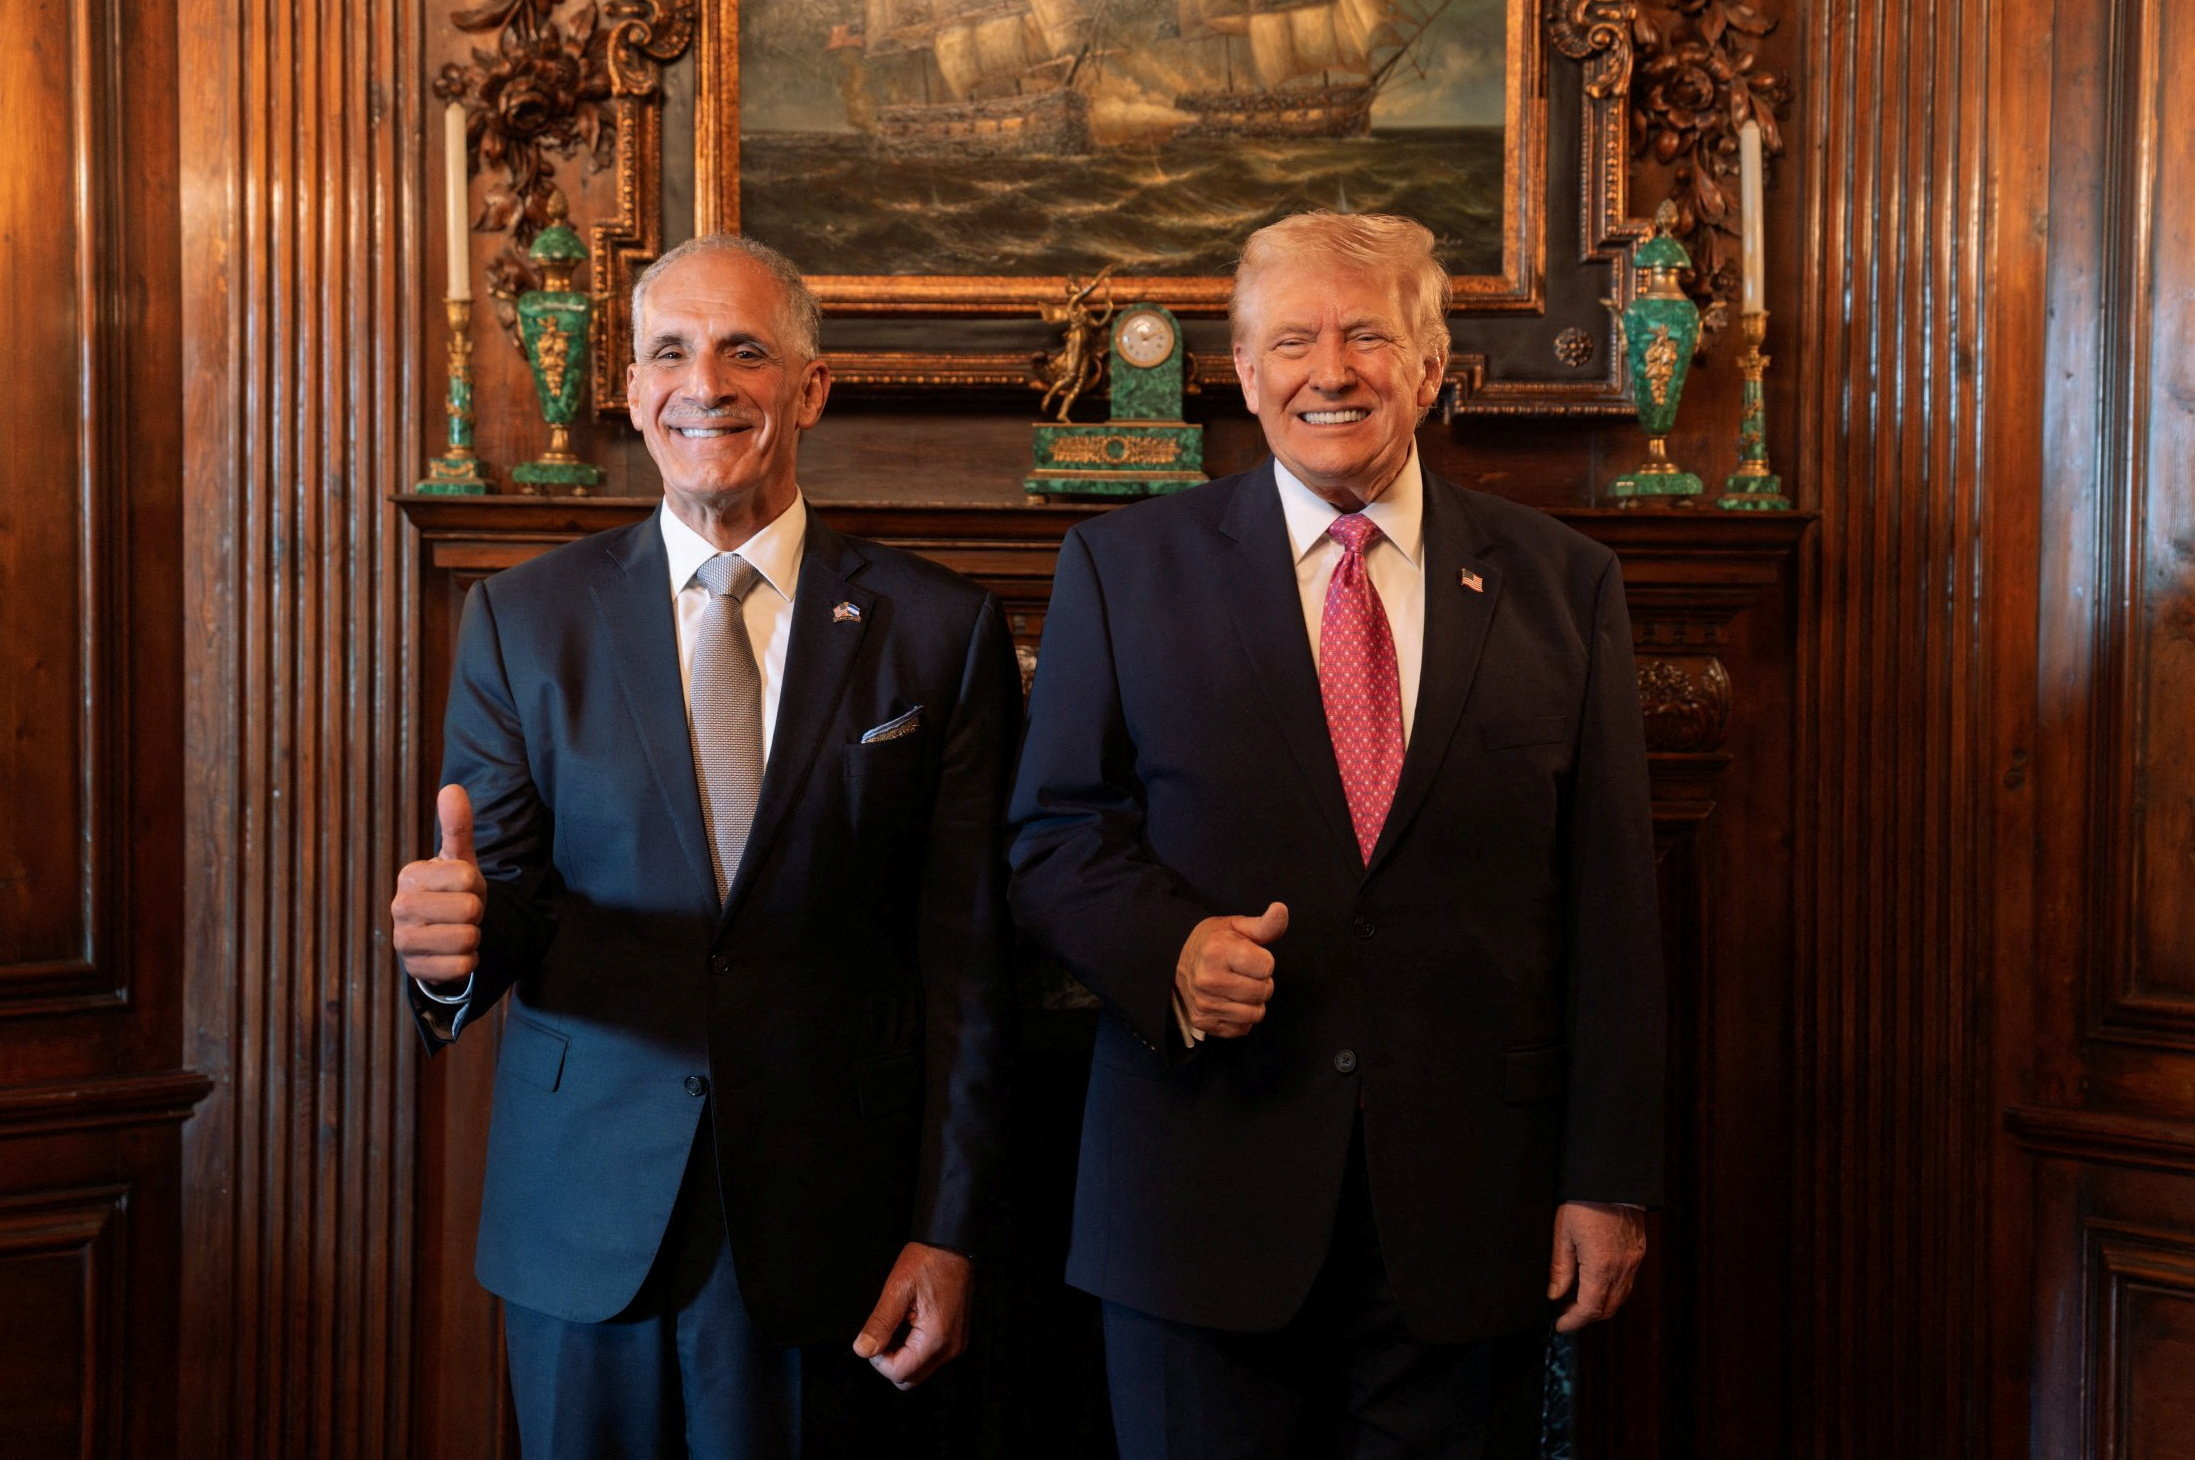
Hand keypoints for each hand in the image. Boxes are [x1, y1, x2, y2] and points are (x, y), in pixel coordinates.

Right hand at [391, 784, 486, 985]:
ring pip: (468, 939)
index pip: (469, 877)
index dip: (476, 885)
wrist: (439, 936)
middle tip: (462, 913)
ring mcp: (403, 941)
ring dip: (473, 938)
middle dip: (476, 913)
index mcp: (411, 875)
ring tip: (457, 931)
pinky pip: (462, 967)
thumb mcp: (458, 859)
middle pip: (470, 909)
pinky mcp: (414, 970)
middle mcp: (400, 907)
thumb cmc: (451, 892)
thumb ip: (458, 826)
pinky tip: (452, 953)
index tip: (463, 888)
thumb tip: (452, 788)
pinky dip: (468, 962)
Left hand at [851, 1242, 971, 1389]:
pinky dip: (915, 1348)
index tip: (876, 1334)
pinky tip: (911, 1323)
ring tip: (900, 1323)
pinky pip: (930, 1357)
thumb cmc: (929, 1261)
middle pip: (910, 1378)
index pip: (898, 1373)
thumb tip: (863, 1350)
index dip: (879, 1359)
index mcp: (936, 1338)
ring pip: (919, 1370)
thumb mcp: (898, 1288)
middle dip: (891, 1360)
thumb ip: (880, 1323)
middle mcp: (950, 1347)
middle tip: (885, 1331)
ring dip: (903, 1355)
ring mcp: (955, 1344)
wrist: (953, 1245)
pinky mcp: (956, 1337)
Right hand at [1175, 902, 1287, 1038]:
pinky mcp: (1204, 1022)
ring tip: (1237, 987)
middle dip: (1260, 982)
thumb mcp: (1237, 927)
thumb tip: (1281, 909)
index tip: (1247, 956)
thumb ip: (1265, 924)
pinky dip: (1241, 1018)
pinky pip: (1242, 1028)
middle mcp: (1208, 980)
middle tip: (1243, 972)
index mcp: (1217, 952)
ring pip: (1255, 1014)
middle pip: (1263, 992)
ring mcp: (1205, 1004)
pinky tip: (1229, 1002)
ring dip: (1253, 1003)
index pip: (1267, 966)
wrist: (1174, 961)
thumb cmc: (1213, 942)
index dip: (1263, 960)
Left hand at [1547, 1201, 1647, 1332]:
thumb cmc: (1584, 1202)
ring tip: (1577, 1297)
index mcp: (1601, 1267)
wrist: (1613, 1179)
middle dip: (1586, 1316)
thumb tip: (1555, 1295)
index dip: (1573, 1322)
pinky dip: (1611, 1290)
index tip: (1561, 1325)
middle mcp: (1622, 1269)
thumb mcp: (1562, 1233)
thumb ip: (1560, 1269)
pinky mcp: (1638, 1252)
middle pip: (1608, 1308)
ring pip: (1620, 1297)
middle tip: (1565, 1312)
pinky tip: (1595, 1281)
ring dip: (1600, 1304)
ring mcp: (1634, 1261)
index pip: (1589, 1309)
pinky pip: (1627, 1282)